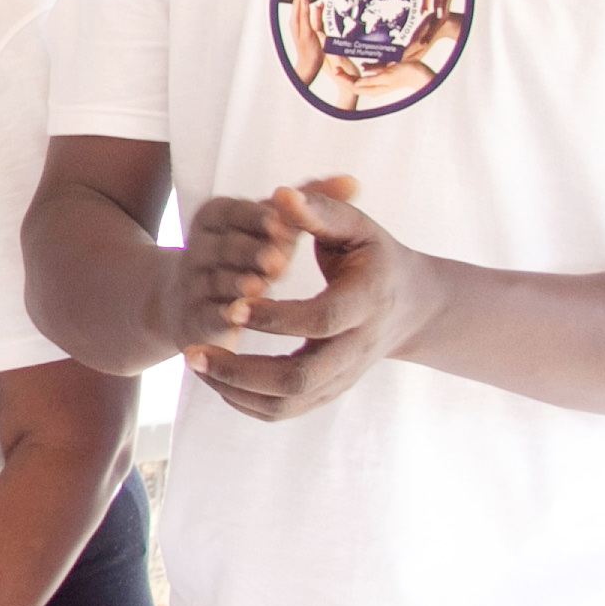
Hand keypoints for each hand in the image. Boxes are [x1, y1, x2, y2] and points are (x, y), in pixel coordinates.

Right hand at [161, 189, 306, 356]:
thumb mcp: (273, 226)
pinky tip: (242, 318)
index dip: (256, 218)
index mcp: (215, 218)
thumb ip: (308, 204)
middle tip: (279, 259)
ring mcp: (193, 283)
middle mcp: (199, 247)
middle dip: (250, 251)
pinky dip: (223, 315)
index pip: (231, 211)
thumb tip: (353, 181)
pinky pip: (206, 314)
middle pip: (223, 246)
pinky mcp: (195, 318)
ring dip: (237, 283)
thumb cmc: (250, 255)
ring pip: (215, 280)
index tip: (283, 225)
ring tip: (260, 285)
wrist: (196, 302)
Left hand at [191, 177, 437, 422]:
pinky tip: (215, 379)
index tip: (234, 304)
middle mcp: (357, 347)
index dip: (277, 318)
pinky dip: (245, 402)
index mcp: (367, 301)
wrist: (411, 304)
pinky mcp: (329, 390)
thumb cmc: (372, 255)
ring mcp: (344, 375)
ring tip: (194, 363)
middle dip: (241, 370)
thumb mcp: (354, 226)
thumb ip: (318, 210)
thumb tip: (280, 194)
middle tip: (193, 355)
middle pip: (300, 377)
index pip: (321, 320)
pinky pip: (285, 411)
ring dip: (235, 390)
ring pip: (288, 402)